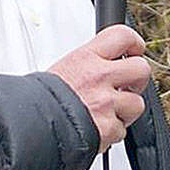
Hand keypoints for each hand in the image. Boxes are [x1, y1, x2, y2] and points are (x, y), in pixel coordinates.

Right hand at [49, 25, 150, 151]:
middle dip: (137, 79)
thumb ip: (88, 65)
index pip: (122, 36)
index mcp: (86, 57)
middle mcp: (99, 77)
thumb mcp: (62, 68)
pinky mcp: (108, 128)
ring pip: (137, 104)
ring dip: (125, 110)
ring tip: (108, 112)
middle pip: (141, 68)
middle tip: (127, 85)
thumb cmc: (38, 100)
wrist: (28, 126)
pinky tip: (97, 129)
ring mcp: (107, 103)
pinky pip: (122, 130)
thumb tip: (103, 64)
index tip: (134, 49)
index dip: (134, 42)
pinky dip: (112, 133)